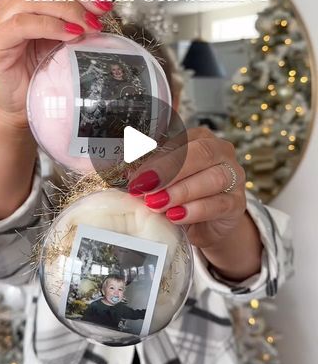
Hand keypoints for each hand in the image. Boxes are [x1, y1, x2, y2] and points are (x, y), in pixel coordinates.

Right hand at [0, 0, 111, 128]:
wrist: (29, 108)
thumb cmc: (50, 74)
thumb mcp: (71, 38)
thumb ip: (81, 17)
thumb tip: (106, 1)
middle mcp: (9, 5)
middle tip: (103, 7)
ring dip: (69, 9)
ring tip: (92, 26)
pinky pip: (23, 24)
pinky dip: (52, 26)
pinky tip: (73, 35)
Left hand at [128, 127, 261, 279]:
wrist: (206, 224)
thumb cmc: (182, 195)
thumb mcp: (164, 181)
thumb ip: (150, 174)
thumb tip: (127, 174)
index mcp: (200, 138)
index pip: (181, 141)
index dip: (157, 158)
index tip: (135, 177)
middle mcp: (221, 152)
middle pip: (201, 153)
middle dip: (170, 170)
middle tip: (145, 187)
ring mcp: (233, 177)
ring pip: (212, 178)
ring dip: (182, 191)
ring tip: (158, 204)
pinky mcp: (237, 203)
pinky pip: (219, 203)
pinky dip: (196, 210)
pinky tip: (177, 216)